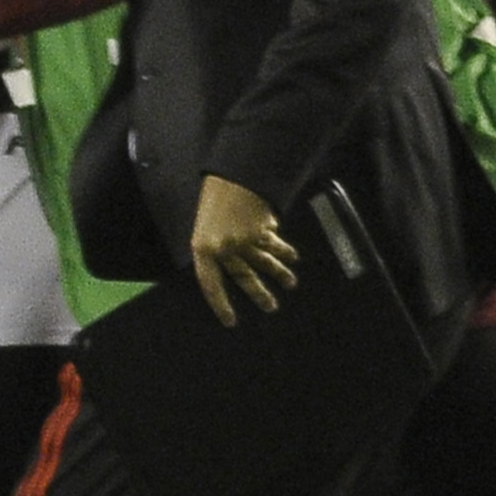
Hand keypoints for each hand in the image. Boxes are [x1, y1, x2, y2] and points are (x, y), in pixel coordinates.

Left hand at [189, 174, 297, 326]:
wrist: (234, 174)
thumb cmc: (214, 196)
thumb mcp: (203, 223)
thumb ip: (213, 243)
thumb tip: (226, 261)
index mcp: (203, 247)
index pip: (210, 284)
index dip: (220, 304)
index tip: (230, 321)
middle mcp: (225, 248)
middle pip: (243, 277)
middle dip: (258, 294)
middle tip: (271, 307)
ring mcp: (245, 241)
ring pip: (264, 263)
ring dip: (279, 273)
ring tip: (290, 284)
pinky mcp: (263, 231)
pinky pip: (273, 245)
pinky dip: (283, 251)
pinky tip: (293, 257)